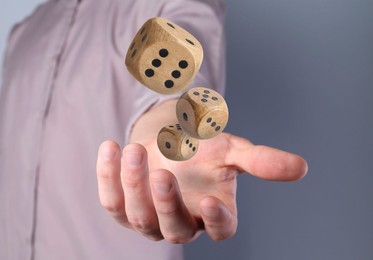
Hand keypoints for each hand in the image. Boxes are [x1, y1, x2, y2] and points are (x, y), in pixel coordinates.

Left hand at [96, 133, 306, 242]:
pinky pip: (111, 199)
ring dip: (135, 184)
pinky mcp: (122, 206)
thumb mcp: (232, 151)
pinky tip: (110, 146)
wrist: (169, 143)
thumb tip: (302, 167)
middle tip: (163, 172)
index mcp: (212, 214)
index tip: (211, 201)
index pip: (219, 230)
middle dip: (165, 202)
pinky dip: (108, 175)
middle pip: (173, 228)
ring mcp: (148, 218)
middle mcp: (180, 223)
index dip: (216, 220)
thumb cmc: (204, 150)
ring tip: (134, 150)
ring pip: (138, 216)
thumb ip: (261, 161)